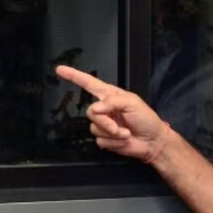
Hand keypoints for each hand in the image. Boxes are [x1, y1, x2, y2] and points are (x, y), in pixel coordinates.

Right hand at [54, 65, 169, 162]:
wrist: (153, 141)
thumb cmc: (146, 119)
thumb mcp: (132, 103)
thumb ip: (112, 101)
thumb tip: (96, 109)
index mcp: (110, 96)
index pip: (88, 83)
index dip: (74, 76)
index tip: (60, 70)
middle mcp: (105, 109)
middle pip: (90, 113)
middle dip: (104, 122)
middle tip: (118, 127)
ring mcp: (104, 125)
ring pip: (94, 128)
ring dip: (112, 133)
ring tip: (125, 133)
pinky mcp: (105, 139)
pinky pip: (100, 141)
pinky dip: (113, 142)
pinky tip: (123, 140)